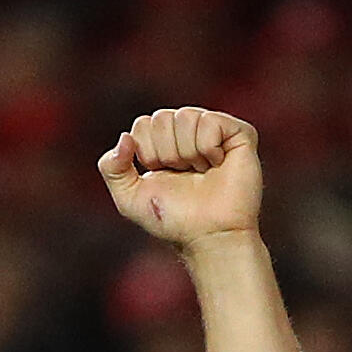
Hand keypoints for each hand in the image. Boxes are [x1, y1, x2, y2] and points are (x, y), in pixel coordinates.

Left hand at [98, 107, 261, 248]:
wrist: (207, 234)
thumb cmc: (172, 219)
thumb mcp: (129, 198)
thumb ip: (111, 168)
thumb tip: (124, 137)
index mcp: (163, 142)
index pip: (143, 124)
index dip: (147, 153)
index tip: (162, 174)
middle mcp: (188, 132)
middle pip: (162, 118)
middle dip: (166, 153)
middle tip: (184, 174)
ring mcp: (215, 130)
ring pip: (186, 116)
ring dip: (187, 153)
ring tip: (201, 171)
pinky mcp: (239, 134)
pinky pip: (210, 121)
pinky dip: (207, 148)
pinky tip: (217, 164)